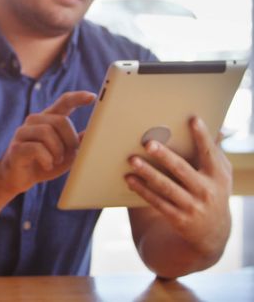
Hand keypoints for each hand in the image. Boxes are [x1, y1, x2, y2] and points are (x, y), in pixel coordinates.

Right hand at [0, 91, 95, 193]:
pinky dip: (47, 159)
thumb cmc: (44, 163)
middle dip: (70, 139)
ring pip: (47, 132)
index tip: (92, 97)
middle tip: (70, 154)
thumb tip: (92, 134)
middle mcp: (34, 121)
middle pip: (60, 120)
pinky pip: (36, 148)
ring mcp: (22, 133)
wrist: (19, 179)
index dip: (77, 98)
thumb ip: (77, 142)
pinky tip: (47, 165)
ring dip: (58, 151)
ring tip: (56, 161)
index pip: (63, 102)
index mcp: (49, 119)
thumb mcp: (67, 154)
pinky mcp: (16, 147)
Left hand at [125, 116, 231, 255]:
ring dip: (148, 173)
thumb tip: (217, 126)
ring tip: (132, 160)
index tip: (192, 119)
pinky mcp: (179, 218)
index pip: (209, 152)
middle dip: (165, 156)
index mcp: (218, 175)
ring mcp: (193, 206)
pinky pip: (157, 202)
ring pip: (166, 187)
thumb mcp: (219, 173)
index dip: (202, 136)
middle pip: (182, 169)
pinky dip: (142, 190)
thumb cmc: (212, 189)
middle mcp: (207, 190)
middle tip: (148, 143)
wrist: (212, 230)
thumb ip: (215, 151)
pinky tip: (129, 179)